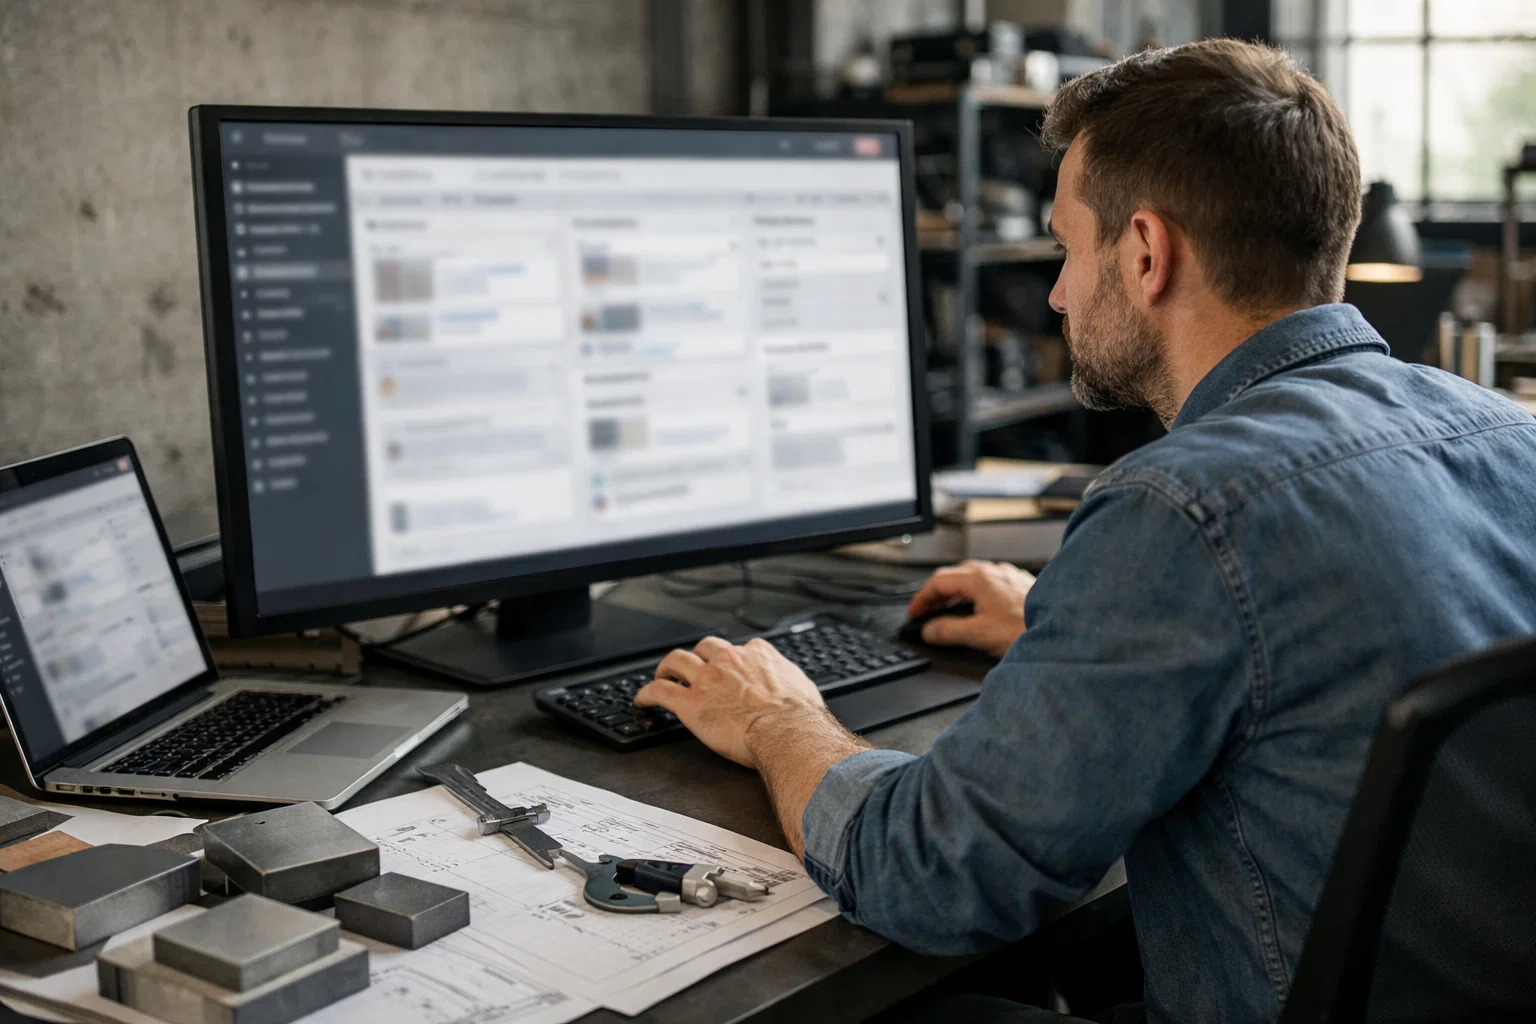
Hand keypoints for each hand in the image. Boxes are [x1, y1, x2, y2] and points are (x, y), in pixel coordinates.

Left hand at [635, 636, 827, 768]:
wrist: (788, 732)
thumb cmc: (798, 717)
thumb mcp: (802, 688)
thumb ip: (791, 682)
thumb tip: (796, 690)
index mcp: (757, 655)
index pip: (738, 648)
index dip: (728, 658)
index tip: (726, 666)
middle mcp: (729, 660)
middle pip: (703, 648)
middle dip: (695, 656)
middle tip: (689, 667)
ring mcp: (707, 679)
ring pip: (675, 661)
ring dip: (666, 668)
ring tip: (661, 676)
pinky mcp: (690, 702)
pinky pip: (659, 691)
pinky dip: (647, 694)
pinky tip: (642, 700)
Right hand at [906, 560, 1034, 656]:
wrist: (1066, 632)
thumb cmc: (1028, 630)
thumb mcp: (979, 634)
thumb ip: (948, 631)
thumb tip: (929, 630)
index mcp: (980, 578)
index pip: (938, 581)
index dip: (921, 598)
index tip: (914, 613)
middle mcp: (995, 572)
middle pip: (955, 576)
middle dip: (937, 594)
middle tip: (927, 611)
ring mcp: (1010, 576)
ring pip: (974, 578)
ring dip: (956, 593)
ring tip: (949, 610)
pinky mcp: (1022, 586)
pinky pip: (991, 584)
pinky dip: (976, 594)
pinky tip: (980, 609)